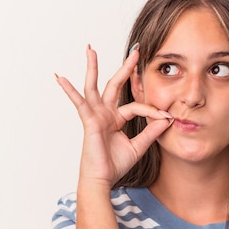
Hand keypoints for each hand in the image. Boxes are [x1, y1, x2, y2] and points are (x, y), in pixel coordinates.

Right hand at [55, 44, 172, 187]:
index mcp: (116, 118)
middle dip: (125, 68)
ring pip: (94, 86)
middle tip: (136, 51)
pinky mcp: (89, 121)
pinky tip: (61, 78)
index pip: (136, 105)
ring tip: (90, 49)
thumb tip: (167, 119)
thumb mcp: (139, 146)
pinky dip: (70, 90)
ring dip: (93, 67)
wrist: (103, 179)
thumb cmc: (115, 165)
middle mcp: (105, 113)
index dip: (152, 109)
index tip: (167, 116)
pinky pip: (79, 103)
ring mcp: (95, 115)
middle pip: (115, 85)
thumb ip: (151, 132)